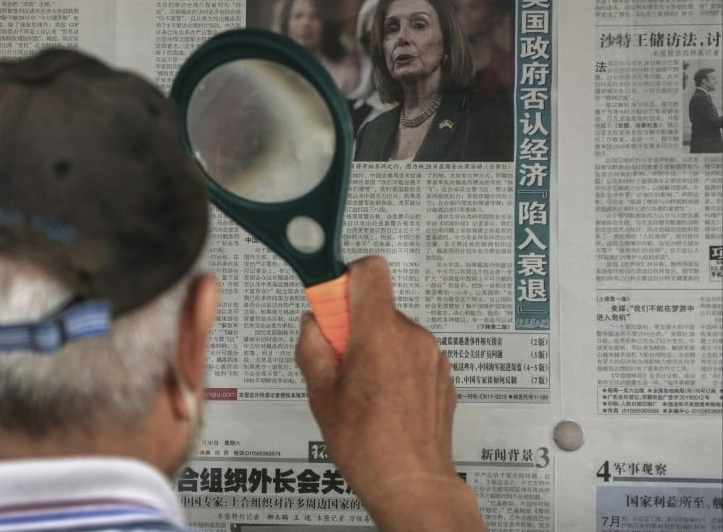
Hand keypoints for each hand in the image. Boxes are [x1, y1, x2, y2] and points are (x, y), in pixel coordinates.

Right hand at [296, 256, 483, 530]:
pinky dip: (396, 366)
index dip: (346, 279)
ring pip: (394, 332)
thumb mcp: (320, 394)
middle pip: (377, 306)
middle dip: (354, 326)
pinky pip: (412, 354)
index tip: (332, 306)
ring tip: (363, 391)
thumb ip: (312, 347)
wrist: (414, 484)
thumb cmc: (366, 444)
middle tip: (339, 364)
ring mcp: (433, 355)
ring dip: (376, 348)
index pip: (370, 271)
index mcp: (379, 334)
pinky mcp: (443, 374)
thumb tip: (313, 322)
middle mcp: (412, 336)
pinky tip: (385, 401)